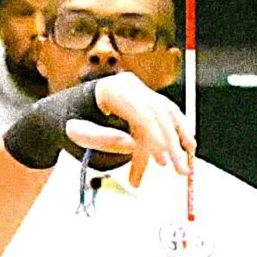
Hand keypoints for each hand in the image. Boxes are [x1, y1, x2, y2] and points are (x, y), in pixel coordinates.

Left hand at [74, 70, 193, 186]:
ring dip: (179, 139)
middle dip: (171, 145)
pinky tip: (188, 145)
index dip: (156, 138)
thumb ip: (102, 140)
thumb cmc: (72, 122)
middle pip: (159, 114)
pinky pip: (167, 113)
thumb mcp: (77, 134)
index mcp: (113, 90)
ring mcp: (139, 91)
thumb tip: (131, 145)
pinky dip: (178, 130)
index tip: (164, 161)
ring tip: (186, 163)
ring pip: (166, 114)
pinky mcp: (145, 99)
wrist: (68, 112)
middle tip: (178, 170)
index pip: (143, 114)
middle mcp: (130, 86)